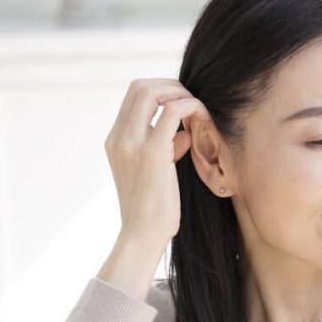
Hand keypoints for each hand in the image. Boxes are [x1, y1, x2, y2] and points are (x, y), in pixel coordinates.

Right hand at [103, 78, 209, 247]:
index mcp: (116, 140)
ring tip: (200, 111)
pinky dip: (192, 107)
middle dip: (171, 86)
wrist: (143, 235)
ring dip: (180, 93)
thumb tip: (185, 131)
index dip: (162, 90)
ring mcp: (132, 143)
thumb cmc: (155, 207)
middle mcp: (119, 137)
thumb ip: (167, 146)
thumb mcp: (158, 170)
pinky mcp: (152, 153)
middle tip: (194, 102)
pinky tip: (205, 120)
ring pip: (151, 91)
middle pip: (139, 86)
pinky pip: (173, 111)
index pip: (133, 95)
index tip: (183, 104)